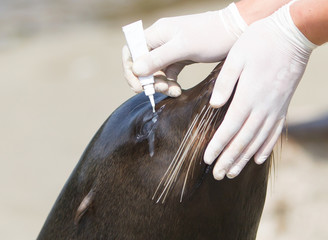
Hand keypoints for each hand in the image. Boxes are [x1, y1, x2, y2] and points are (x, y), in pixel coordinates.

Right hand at [122, 3, 246, 96]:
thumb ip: (158, 58)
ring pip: (155, 72)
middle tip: (159, 91)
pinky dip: (170, 84)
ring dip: (161, 85)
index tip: (139, 86)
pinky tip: (178, 90)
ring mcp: (169, 50)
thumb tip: (135, 70)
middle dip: (148, 81)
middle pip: (142, 64)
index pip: (131, 51)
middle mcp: (160, 41)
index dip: (130, 70)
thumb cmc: (210, 36)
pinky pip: (168, 74)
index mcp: (156, 33)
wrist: (234, 33)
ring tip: (174, 92)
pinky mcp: (180, 58)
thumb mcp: (183, 47)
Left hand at [204, 1, 316, 179]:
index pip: (229, 128)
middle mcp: (262, 107)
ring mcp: (275, 108)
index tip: (207, 159)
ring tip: (232, 173)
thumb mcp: (236, 57)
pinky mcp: (283, 106)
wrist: (291, 35)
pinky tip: (258, 159)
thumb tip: (214, 105)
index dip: (218, 146)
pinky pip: (274, 133)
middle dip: (229, 159)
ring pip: (258, 140)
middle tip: (217, 175)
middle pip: (243, 140)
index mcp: (248, 96)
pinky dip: (265, 148)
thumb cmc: (259, 43)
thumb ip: (225, 82)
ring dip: (244, 158)